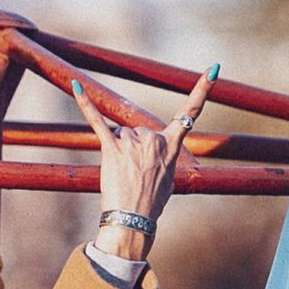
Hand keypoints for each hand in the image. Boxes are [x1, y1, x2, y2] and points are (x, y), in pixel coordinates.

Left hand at [68, 65, 215, 261]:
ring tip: (122, 173)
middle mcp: (154, 139)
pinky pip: (97, 120)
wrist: (133, 220)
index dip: (202, 89)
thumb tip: (159, 152)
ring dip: (118, 149)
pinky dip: (85, 102)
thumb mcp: (169, 178)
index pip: (190, 113)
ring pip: (121, 133)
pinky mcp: (111, 148)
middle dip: (134, 147)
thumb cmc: (150, 203)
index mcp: (171, 145)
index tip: (213, 68)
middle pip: (139, 129)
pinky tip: (76, 85)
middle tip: (134, 173)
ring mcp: (132, 143)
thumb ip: (165, 157)